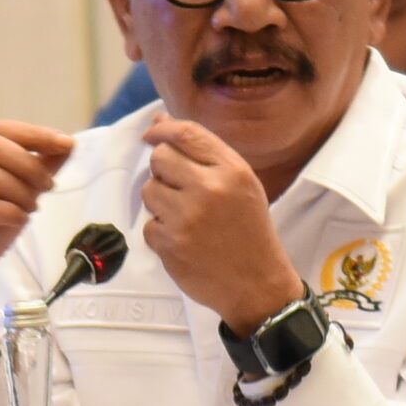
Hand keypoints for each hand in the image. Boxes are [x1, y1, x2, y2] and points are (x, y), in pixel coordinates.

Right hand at [0, 121, 74, 300]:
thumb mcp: (18, 195)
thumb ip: (37, 168)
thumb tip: (66, 144)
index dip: (33, 133)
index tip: (66, 143)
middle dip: (27, 163)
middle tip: (49, 185)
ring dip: (18, 190)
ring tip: (31, 208)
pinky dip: (7, 212)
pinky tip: (18, 221)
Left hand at [139, 117, 300, 334]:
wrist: (257, 284)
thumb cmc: (248, 231)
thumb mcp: (240, 184)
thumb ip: (202, 152)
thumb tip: (159, 122)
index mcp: (232, 171)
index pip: (186, 133)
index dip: (162, 129)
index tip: (151, 134)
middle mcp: (210, 189)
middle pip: (160, 158)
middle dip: (163, 170)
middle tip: (180, 188)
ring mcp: (187, 218)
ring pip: (149, 190)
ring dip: (160, 201)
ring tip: (186, 216)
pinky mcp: (170, 244)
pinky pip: (148, 224)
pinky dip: (161, 231)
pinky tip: (185, 240)